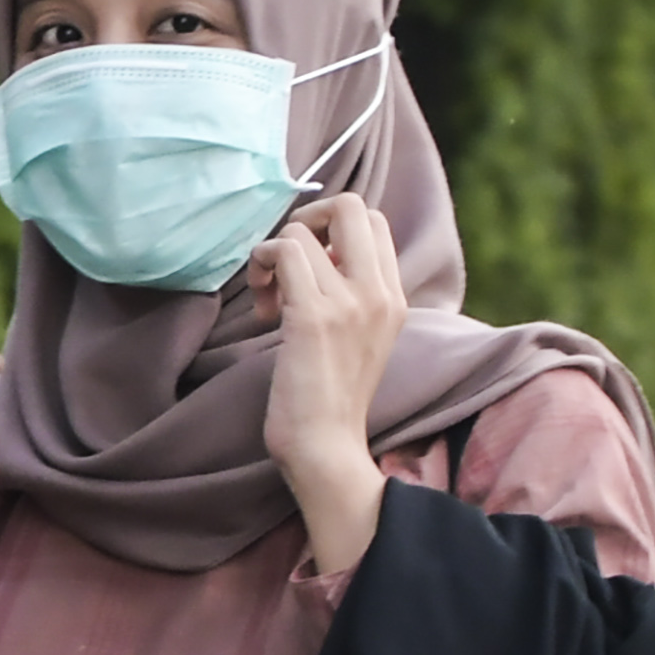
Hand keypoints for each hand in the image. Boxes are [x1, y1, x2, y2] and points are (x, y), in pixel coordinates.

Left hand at [247, 195, 403, 576]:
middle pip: (351, 206)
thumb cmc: (329, 400)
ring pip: (302, 231)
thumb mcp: (357, 339)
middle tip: (284, 264)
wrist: (326, 449)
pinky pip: (283, 253)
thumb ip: (351, 296)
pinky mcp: (312, 316)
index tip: (307, 269)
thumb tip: (316, 256)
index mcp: (394, 296)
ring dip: (270, 256)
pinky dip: (260, 266)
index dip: (330, 229)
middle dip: (306, 221)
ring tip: (268, 300)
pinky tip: (262, 310)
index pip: (372, 222)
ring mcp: (349, 302)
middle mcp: (379, 292)